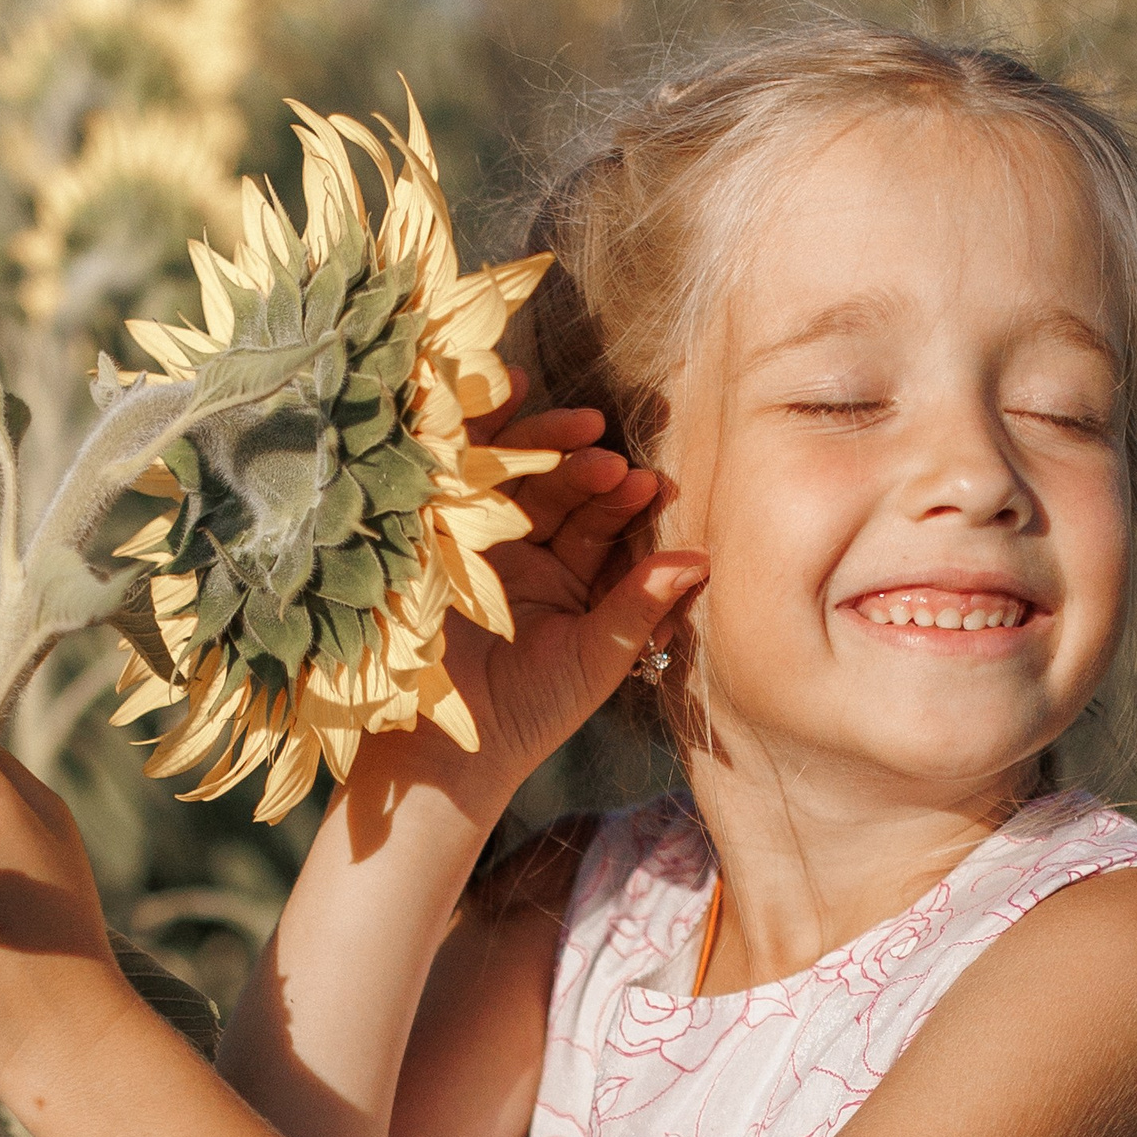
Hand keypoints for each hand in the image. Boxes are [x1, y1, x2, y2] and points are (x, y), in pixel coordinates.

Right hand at [373, 377, 707, 800]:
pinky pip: (460, 470)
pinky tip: (510, 389)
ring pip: (518, 474)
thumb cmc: (532, 712)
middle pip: (563, 490)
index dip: (628, 503)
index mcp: (573, 578)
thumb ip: (642, 603)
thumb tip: (702, 559)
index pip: (605, 525)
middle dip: (591, 471)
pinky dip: (482, 430)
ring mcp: (480, 535)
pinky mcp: (434, 528)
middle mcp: (529, 549)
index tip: (654, 486)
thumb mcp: (597, 655)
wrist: (447, 747)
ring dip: (549, 445)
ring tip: (586, 431)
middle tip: (616, 464)